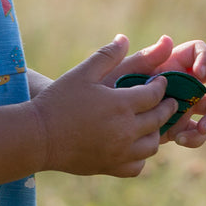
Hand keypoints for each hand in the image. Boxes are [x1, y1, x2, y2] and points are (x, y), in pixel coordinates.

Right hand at [31, 36, 175, 177]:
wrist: (38, 136)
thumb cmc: (58, 101)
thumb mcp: (81, 73)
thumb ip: (105, 55)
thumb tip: (124, 39)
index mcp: (121, 104)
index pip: (154, 94)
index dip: (161, 86)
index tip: (160, 81)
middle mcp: (126, 129)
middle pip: (159, 119)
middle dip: (166, 107)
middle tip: (167, 101)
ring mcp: (120, 151)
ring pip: (152, 145)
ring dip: (156, 132)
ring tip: (151, 124)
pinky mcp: (110, 167)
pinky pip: (137, 166)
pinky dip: (140, 157)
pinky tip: (133, 147)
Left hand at [111, 35, 205, 147]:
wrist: (98, 123)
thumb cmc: (106, 90)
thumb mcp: (123, 74)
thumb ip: (144, 59)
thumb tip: (167, 39)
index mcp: (173, 63)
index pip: (201, 53)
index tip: (200, 73)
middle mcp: (184, 82)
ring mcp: (187, 105)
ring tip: (201, 128)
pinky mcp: (183, 127)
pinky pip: (199, 132)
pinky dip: (196, 137)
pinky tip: (179, 139)